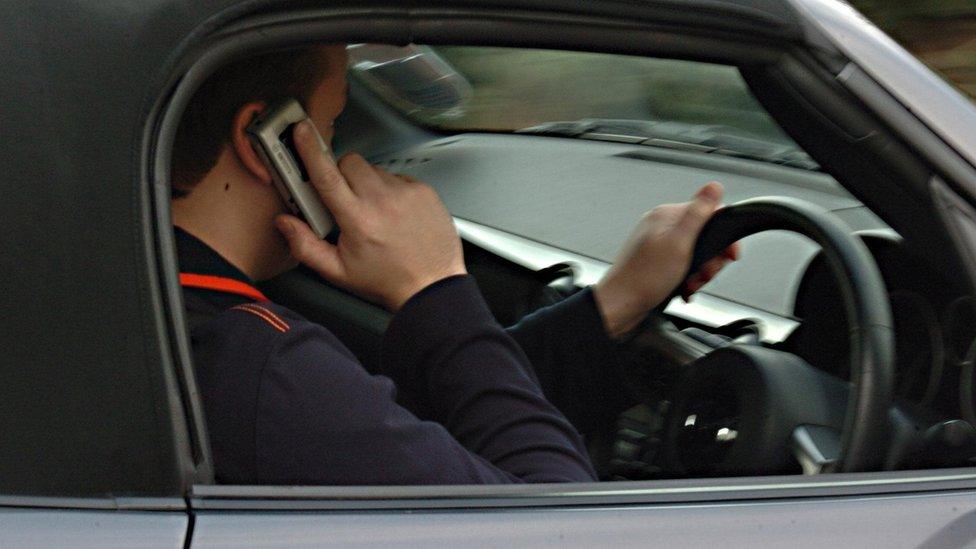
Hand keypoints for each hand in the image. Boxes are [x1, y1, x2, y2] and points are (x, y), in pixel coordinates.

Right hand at [274, 120, 465, 310]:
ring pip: (373, 168)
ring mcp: (406, 192)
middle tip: (347, 201)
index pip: (327, 175)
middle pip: (349, 163)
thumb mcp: (339, 272)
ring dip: (367, 183)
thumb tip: (285, 223)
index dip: (310, 150)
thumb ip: (305, 246)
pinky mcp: (423, 190)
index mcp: (358, 219)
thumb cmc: (388, 280)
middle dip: (341, 176)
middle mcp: (383, 201)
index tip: (302, 132)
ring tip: (375, 212)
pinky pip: (396, 176)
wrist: (432, 285)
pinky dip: (390, 188)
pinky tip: (394, 212)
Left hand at [593, 182, 738, 338]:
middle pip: (704, 236)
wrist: (620, 305)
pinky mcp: (657, 262)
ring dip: (699, 272)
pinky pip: (683, 265)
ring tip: (691, 284)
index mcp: (666, 215)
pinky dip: (687, 278)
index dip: (723, 236)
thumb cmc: (643, 278)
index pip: (708, 214)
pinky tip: (683, 288)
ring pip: (695, 253)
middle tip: (703, 274)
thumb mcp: (679, 243)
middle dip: (710, 259)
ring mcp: (658, 244)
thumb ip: (698, 214)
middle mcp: (661, 226)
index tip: (729, 255)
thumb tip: (714, 186)